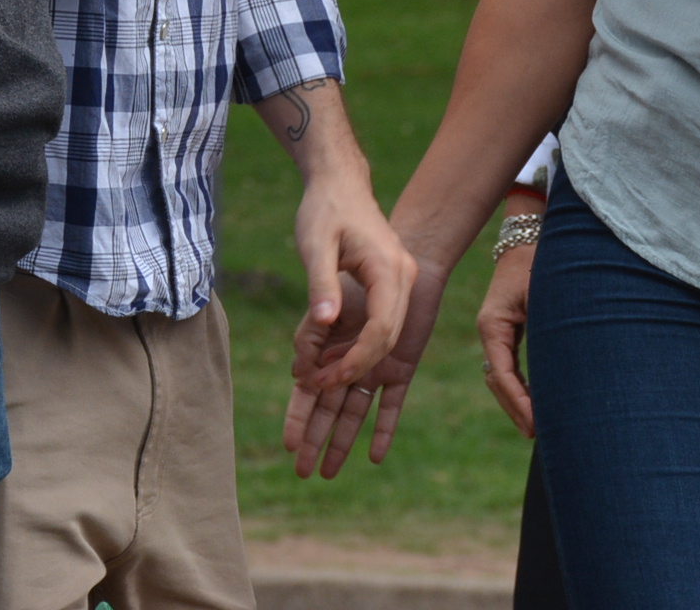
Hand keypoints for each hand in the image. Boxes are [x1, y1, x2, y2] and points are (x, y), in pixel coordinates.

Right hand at [284, 247, 448, 478]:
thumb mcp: (329, 254)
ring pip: (355, 405)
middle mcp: (347, 346)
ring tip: (324, 473)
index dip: (308, 397)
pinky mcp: (403, 360)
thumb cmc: (347, 226)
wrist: (399, 227)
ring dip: (341, 438)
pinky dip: (385, 425)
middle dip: (312, 433)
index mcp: (326, 328)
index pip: (312, 371)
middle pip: (327, 399)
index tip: (303, 406)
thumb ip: (324, 286)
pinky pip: (393, 399)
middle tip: (297, 468)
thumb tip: (321, 317)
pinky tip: (375, 456)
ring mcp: (376, 356)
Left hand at [293, 176, 416, 395]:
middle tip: (319, 385)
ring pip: (387, 335)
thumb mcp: (315, 244)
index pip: (381, 327)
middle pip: (387, 338)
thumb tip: (324, 322)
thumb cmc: (325, 209)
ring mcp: (399, 281)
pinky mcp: (390, 283)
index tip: (327, 378)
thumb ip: (321, 284)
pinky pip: (382, 323)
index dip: (356, 358)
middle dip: (356, 366)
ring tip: (323, 377)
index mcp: (388, 269)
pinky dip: (363, 344)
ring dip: (358, 359)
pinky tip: (337, 358)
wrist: (340, 182)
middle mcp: (402, 278)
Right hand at [475, 227, 536, 437]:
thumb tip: (561, 377)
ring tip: (537, 428)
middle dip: (516, 409)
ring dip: (517, 401)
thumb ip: (549, 335)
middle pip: (496, 381)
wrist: (533, 235)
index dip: (518, 402)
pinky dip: (520, 386)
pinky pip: (508, 365)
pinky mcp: (508, 328)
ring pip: (500, 376)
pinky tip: (537, 403)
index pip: (501, 374)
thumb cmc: (543, 262)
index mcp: (492, 324)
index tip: (536, 424)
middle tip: (537, 435)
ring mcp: (496, 330)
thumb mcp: (547, 299)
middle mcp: (490, 330)